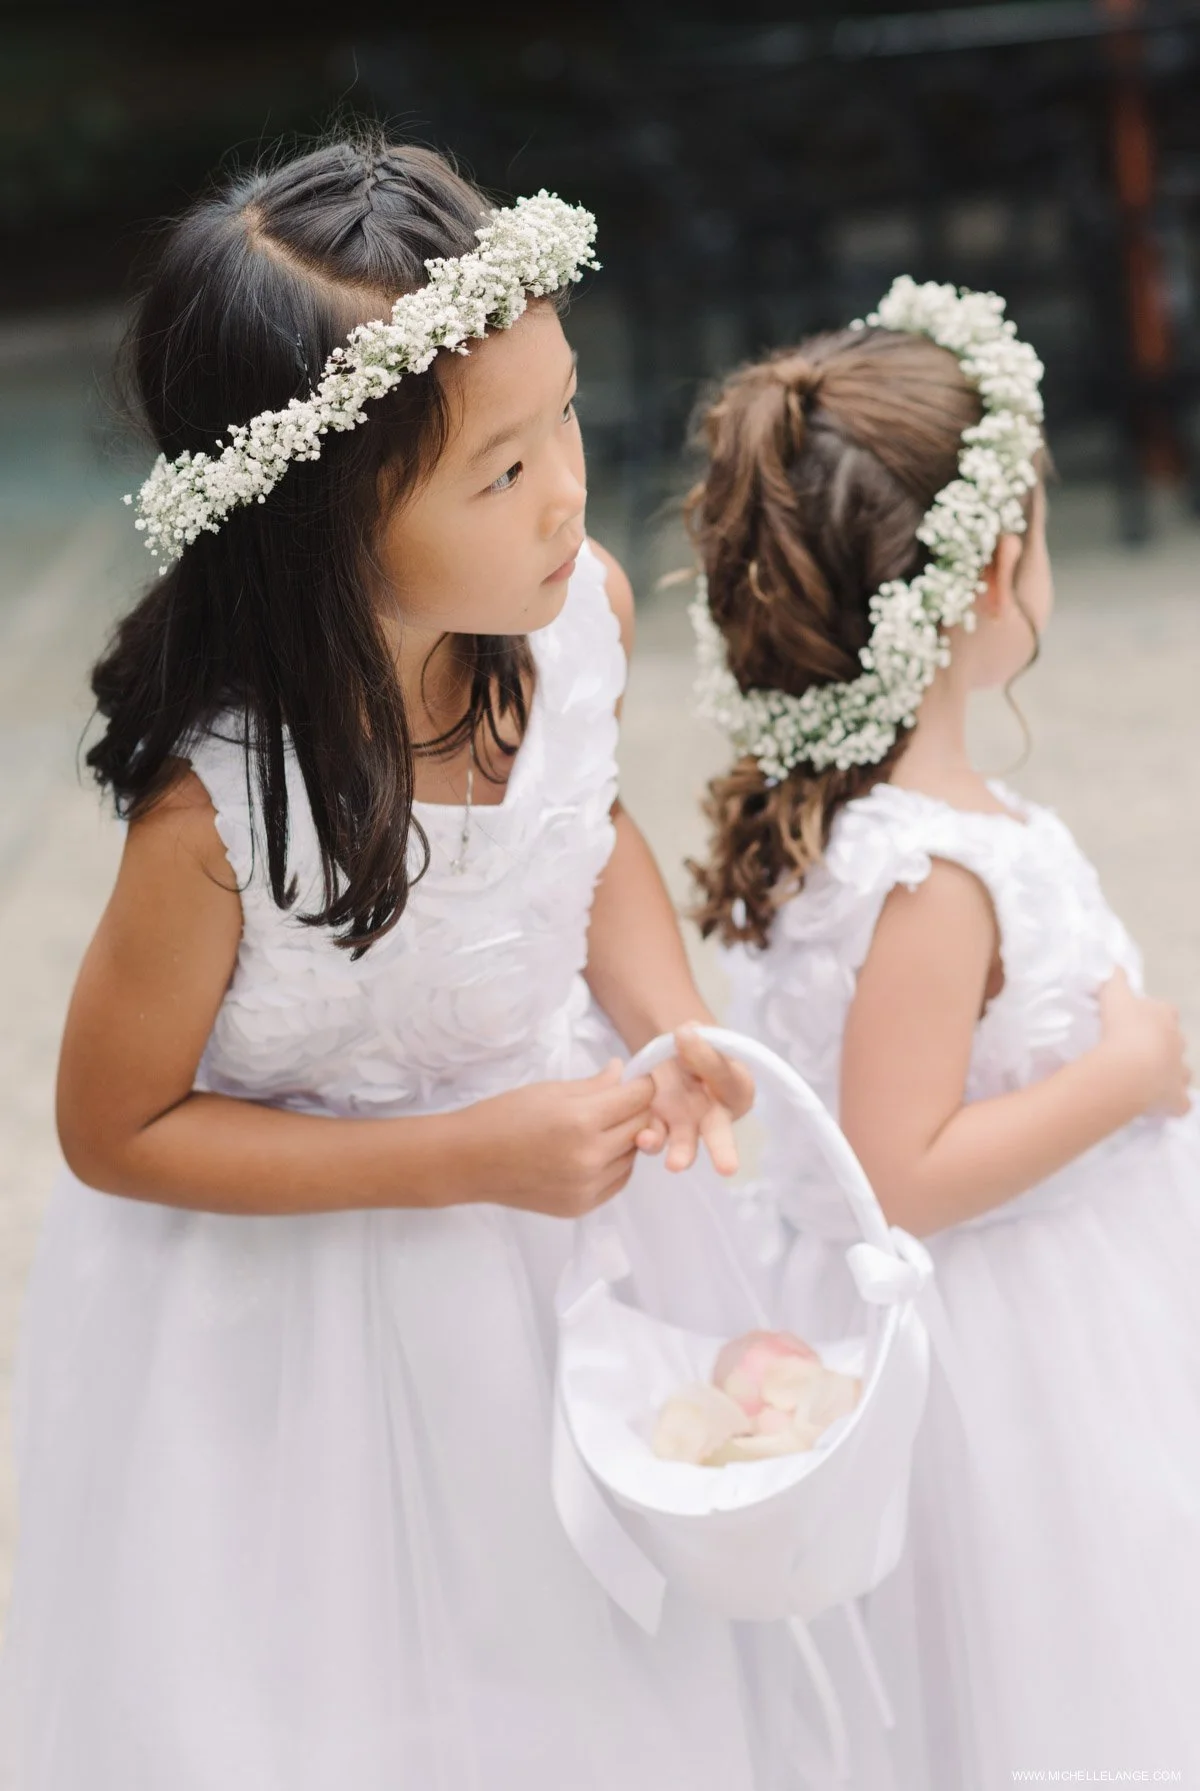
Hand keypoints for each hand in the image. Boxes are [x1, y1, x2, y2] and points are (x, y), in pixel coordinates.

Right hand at [465, 1061, 655, 1217]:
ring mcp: (588, 1187)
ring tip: (600, 1129)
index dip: (641, 1085)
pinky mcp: (582, 1206)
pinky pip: (618, 1180)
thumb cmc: (505, 1116)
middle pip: (641, 1127)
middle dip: (635, 1111)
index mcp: (582, 1121)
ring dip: (625, 1139)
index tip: (634, 1081)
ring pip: (632, 1156)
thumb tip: (624, 1072)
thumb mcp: (550, 1091)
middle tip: (616, 1103)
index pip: (638, 1099)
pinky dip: (615, 1164)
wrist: (469, 1161)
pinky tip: (594, 1152)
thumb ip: (595, 1085)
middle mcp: (591, 1158)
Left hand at [635, 1025, 755, 1175]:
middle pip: (721, 1134)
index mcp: (736, 1089)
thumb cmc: (699, 1048)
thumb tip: (685, 1031)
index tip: (686, 1037)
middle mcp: (715, 1115)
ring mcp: (687, 1125)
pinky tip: (642, 1139)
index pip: (726, 1078)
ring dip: (680, 1154)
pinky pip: (656, 1137)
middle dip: (723, 1152)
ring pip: (686, 1144)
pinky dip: (650, 1140)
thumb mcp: (702, 1039)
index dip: (709, 1062)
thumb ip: (698, 1043)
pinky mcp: (661, 1127)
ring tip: (674, 1165)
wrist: (674, 1057)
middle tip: (728, 1168)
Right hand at [1098, 969, 1190, 1117]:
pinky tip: (1158, 1106)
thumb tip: (1115, 965)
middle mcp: (1177, 1042)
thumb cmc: (1122, 1026)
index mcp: (1164, 1017)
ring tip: (1148, 1078)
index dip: (1154, 1015)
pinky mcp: (1176, 1098)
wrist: (1131, 1065)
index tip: (1137, 1020)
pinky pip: (1179, 1103)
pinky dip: (1172, 1104)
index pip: (1165, 1011)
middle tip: (1136, 1050)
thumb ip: (1115, 979)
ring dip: (1170, 1073)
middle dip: (1162, 1045)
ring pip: (1182, 1071)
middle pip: (1175, 1040)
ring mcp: (1179, 1072)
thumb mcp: (1114, 994)